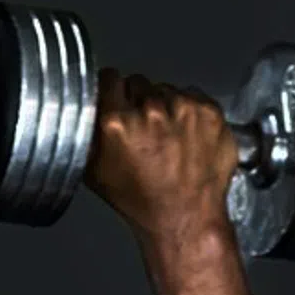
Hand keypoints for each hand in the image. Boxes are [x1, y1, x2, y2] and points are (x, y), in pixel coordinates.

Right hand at [87, 69, 239, 245]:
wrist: (186, 216)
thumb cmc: (143, 201)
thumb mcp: (94, 171)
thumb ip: (86, 133)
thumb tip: (85, 108)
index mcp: (116, 123)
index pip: (109, 79)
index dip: (111, 89)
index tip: (114, 96)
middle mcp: (150, 111)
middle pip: (139, 83)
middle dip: (138, 102)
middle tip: (142, 130)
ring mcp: (183, 109)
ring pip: (167, 90)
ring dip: (165, 107)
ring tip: (167, 138)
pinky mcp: (209, 111)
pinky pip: (193, 97)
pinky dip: (190, 112)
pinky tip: (185, 137)